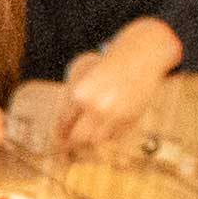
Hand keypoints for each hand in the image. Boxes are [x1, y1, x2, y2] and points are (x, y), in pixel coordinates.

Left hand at [58, 24, 178, 160]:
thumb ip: (68, 96)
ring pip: (97, 140)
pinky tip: (106, 122)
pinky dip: (108, 133)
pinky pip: (114, 136)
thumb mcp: (78, 72)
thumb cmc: (103, 64)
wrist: (138, 57)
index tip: (59, 135)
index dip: (59, 132)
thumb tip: (61, 126)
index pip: (63, 124)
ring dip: (91, 138)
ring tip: (89, 129)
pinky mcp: (131, 120)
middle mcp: (97, 109)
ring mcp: (116, 116)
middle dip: (72, 141)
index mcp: (79, 96)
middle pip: (78, 139)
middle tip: (69, 141)